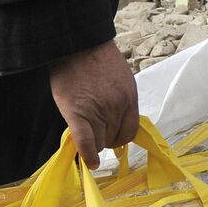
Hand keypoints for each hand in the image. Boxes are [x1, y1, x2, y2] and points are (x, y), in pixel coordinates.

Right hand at [48, 41, 139, 168]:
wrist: (77, 44)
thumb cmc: (97, 59)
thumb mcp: (120, 78)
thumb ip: (121, 100)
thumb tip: (117, 122)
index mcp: (130, 97)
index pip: (130, 131)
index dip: (119, 138)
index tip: (111, 139)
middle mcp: (117, 107)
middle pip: (113, 138)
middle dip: (104, 139)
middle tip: (92, 132)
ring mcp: (99, 111)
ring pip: (99, 142)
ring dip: (93, 143)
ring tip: (84, 135)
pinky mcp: (78, 113)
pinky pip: (85, 142)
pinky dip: (87, 154)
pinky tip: (89, 163)